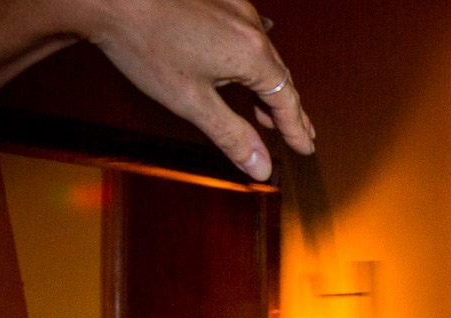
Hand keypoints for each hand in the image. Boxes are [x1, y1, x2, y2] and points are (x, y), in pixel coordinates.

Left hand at [81, 0, 315, 180]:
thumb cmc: (145, 45)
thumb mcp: (191, 102)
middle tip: (298, 134)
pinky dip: (249, 60)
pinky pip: (245, 35)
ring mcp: (234, 8)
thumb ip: (232, 136)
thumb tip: (263, 169)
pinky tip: (240, 67)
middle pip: (279, 76)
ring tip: (265, 111)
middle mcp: (251, 27)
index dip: (296, 128)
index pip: (286, 101)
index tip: (305, 148)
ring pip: (262, 54)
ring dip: (266, 85)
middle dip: (287, 109)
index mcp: (253, 54)